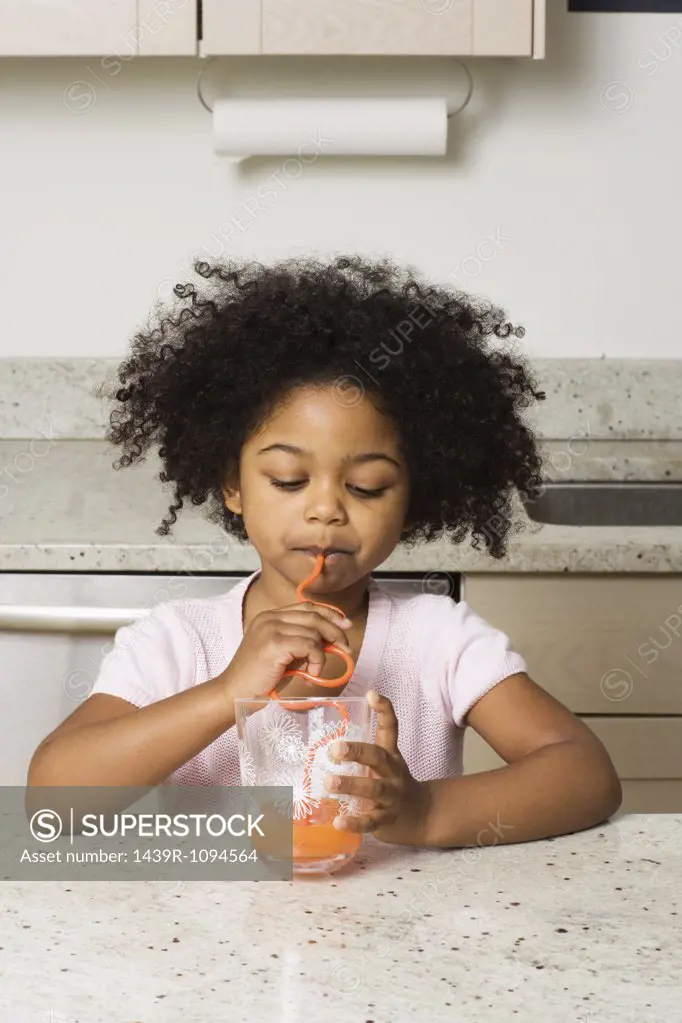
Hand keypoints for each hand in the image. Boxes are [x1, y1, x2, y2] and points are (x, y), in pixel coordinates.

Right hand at [220, 599, 352, 703]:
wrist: (234, 693)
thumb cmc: (259, 678)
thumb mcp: (283, 653)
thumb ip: (302, 642)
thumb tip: (332, 640)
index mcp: (270, 616)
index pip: (307, 606)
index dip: (329, 614)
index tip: (345, 624)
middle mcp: (270, 618)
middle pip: (314, 615)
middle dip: (335, 631)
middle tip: (346, 647)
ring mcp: (271, 629)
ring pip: (313, 632)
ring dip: (322, 653)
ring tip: (315, 670)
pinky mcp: (274, 643)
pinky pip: (309, 646)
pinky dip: (317, 660)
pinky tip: (311, 673)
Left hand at [326, 690, 431, 845]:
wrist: (422, 816)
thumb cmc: (392, 785)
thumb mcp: (384, 765)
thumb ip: (360, 756)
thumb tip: (320, 744)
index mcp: (390, 756)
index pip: (390, 728)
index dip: (384, 710)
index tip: (371, 694)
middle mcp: (392, 773)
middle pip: (378, 757)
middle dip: (358, 751)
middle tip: (335, 748)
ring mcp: (392, 797)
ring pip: (374, 789)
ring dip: (351, 785)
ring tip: (329, 782)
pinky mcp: (387, 820)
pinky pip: (371, 821)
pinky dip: (355, 822)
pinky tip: (339, 822)